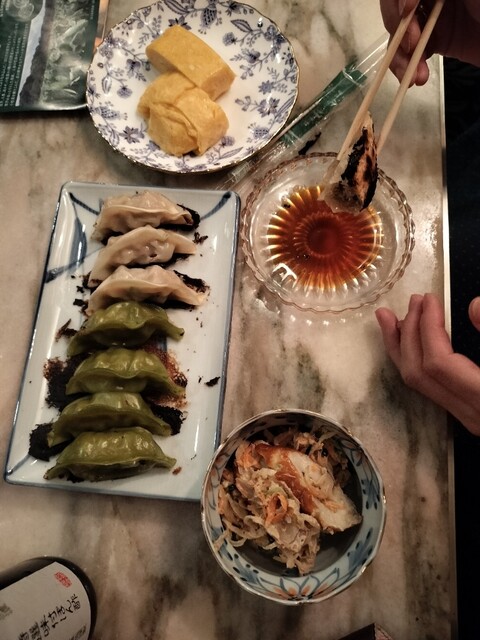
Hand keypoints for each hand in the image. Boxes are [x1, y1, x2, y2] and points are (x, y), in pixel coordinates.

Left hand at [375, 293, 479, 433]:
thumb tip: (473, 306)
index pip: (438, 362)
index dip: (429, 327)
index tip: (430, 300)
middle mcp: (470, 415)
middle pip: (418, 373)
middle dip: (409, 333)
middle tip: (413, 301)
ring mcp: (467, 418)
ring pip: (418, 384)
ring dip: (403, 346)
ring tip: (394, 317)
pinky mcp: (468, 413)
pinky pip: (428, 386)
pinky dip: (416, 359)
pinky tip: (415, 341)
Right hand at [380, 0, 479, 84]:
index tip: (409, 13)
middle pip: (397, 7)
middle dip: (400, 29)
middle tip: (411, 46)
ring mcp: (435, 16)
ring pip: (400, 33)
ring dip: (400, 56)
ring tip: (414, 76)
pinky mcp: (437, 40)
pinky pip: (410, 53)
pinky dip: (408, 67)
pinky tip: (416, 77)